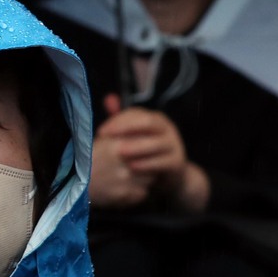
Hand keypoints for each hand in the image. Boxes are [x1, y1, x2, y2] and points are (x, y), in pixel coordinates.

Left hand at [95, 101, 209, 211]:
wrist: (169, 177)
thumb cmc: (146, 155)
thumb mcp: (135, 138)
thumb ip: (122, 121)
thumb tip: (108, 98)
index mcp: (155, 119)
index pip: (136, 113)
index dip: (117, 120)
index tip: (100, 131)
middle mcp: (166, 128)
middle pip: (147, 122)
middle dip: (126, 128)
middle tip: (107, 137)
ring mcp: (174, 144)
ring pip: (156, 142)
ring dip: (137, 146)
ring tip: (119, 151)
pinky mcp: (176, 162)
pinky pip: (162, 162)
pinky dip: (147, 164)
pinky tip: (132, 168)